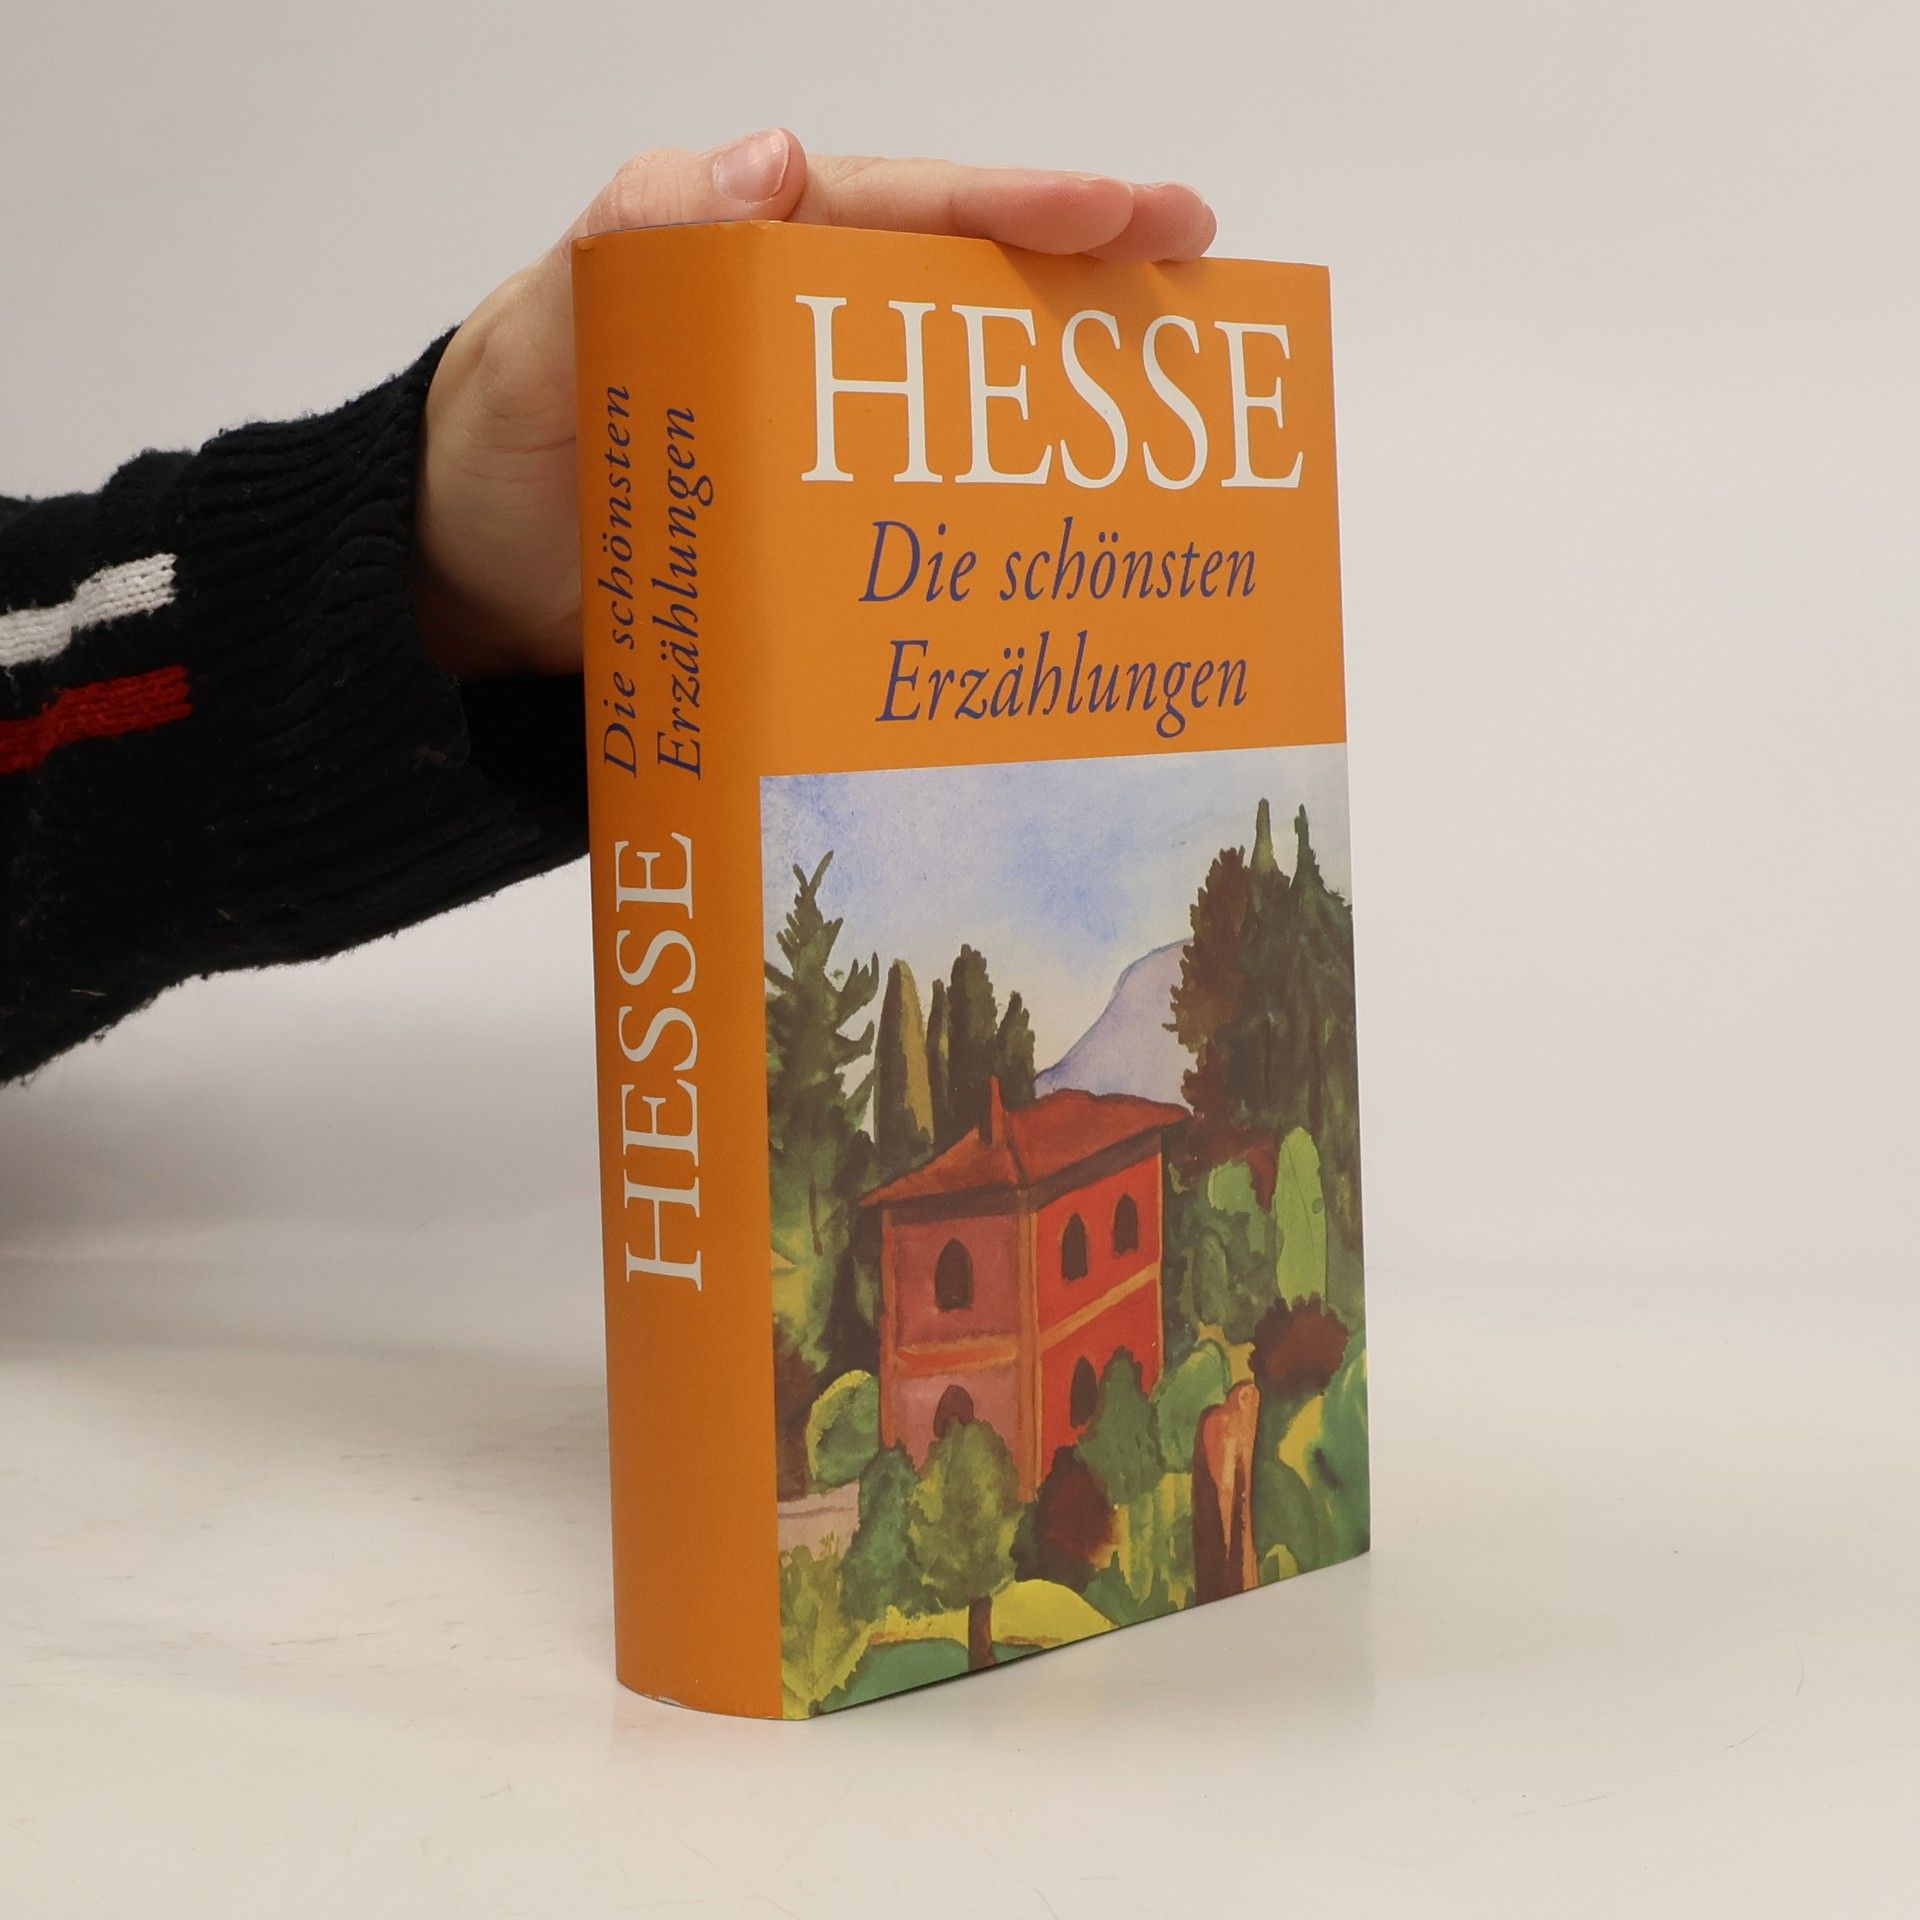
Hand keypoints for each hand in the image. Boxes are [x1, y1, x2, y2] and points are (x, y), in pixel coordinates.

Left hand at [411, 129, 1216, 679]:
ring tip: (1172, 398)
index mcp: (741, 258)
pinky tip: (1068, 529)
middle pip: (959, 282)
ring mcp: (817, 434)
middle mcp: (796, 332)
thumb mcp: (530, 347)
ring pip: (960, 386)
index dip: (1015, 204)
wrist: (463, 600)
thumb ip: (623, 252)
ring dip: (1063, 384)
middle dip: (1082, 268)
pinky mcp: (818, 523)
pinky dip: (998, 502)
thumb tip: (768, 166)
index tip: (1124, 211)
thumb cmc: (488, 459)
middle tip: (1200, 270)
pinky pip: (923, 496)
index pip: (896, 209)